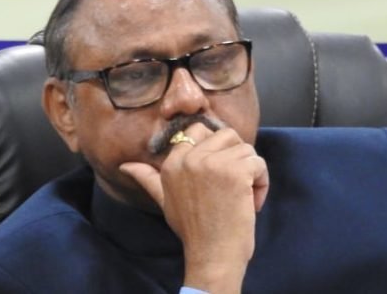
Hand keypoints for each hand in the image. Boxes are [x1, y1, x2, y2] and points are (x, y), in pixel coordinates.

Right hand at [119, 123, 268, 293]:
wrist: (211, 255)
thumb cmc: (192, 230)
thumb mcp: (164, 200)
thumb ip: (147, 178)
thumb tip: (125, 166)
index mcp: (172, 162)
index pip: (198, 131)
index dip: (216, 150)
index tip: (219, 177)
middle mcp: (189, 157)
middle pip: (226, 134)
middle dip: (236, 156)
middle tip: (235, 184)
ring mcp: (213, 163)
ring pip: (246, 148)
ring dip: (252, 172)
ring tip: (244, 197)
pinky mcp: (235, 171)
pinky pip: (258, 162)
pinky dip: (262, 182)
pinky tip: (253, 202)